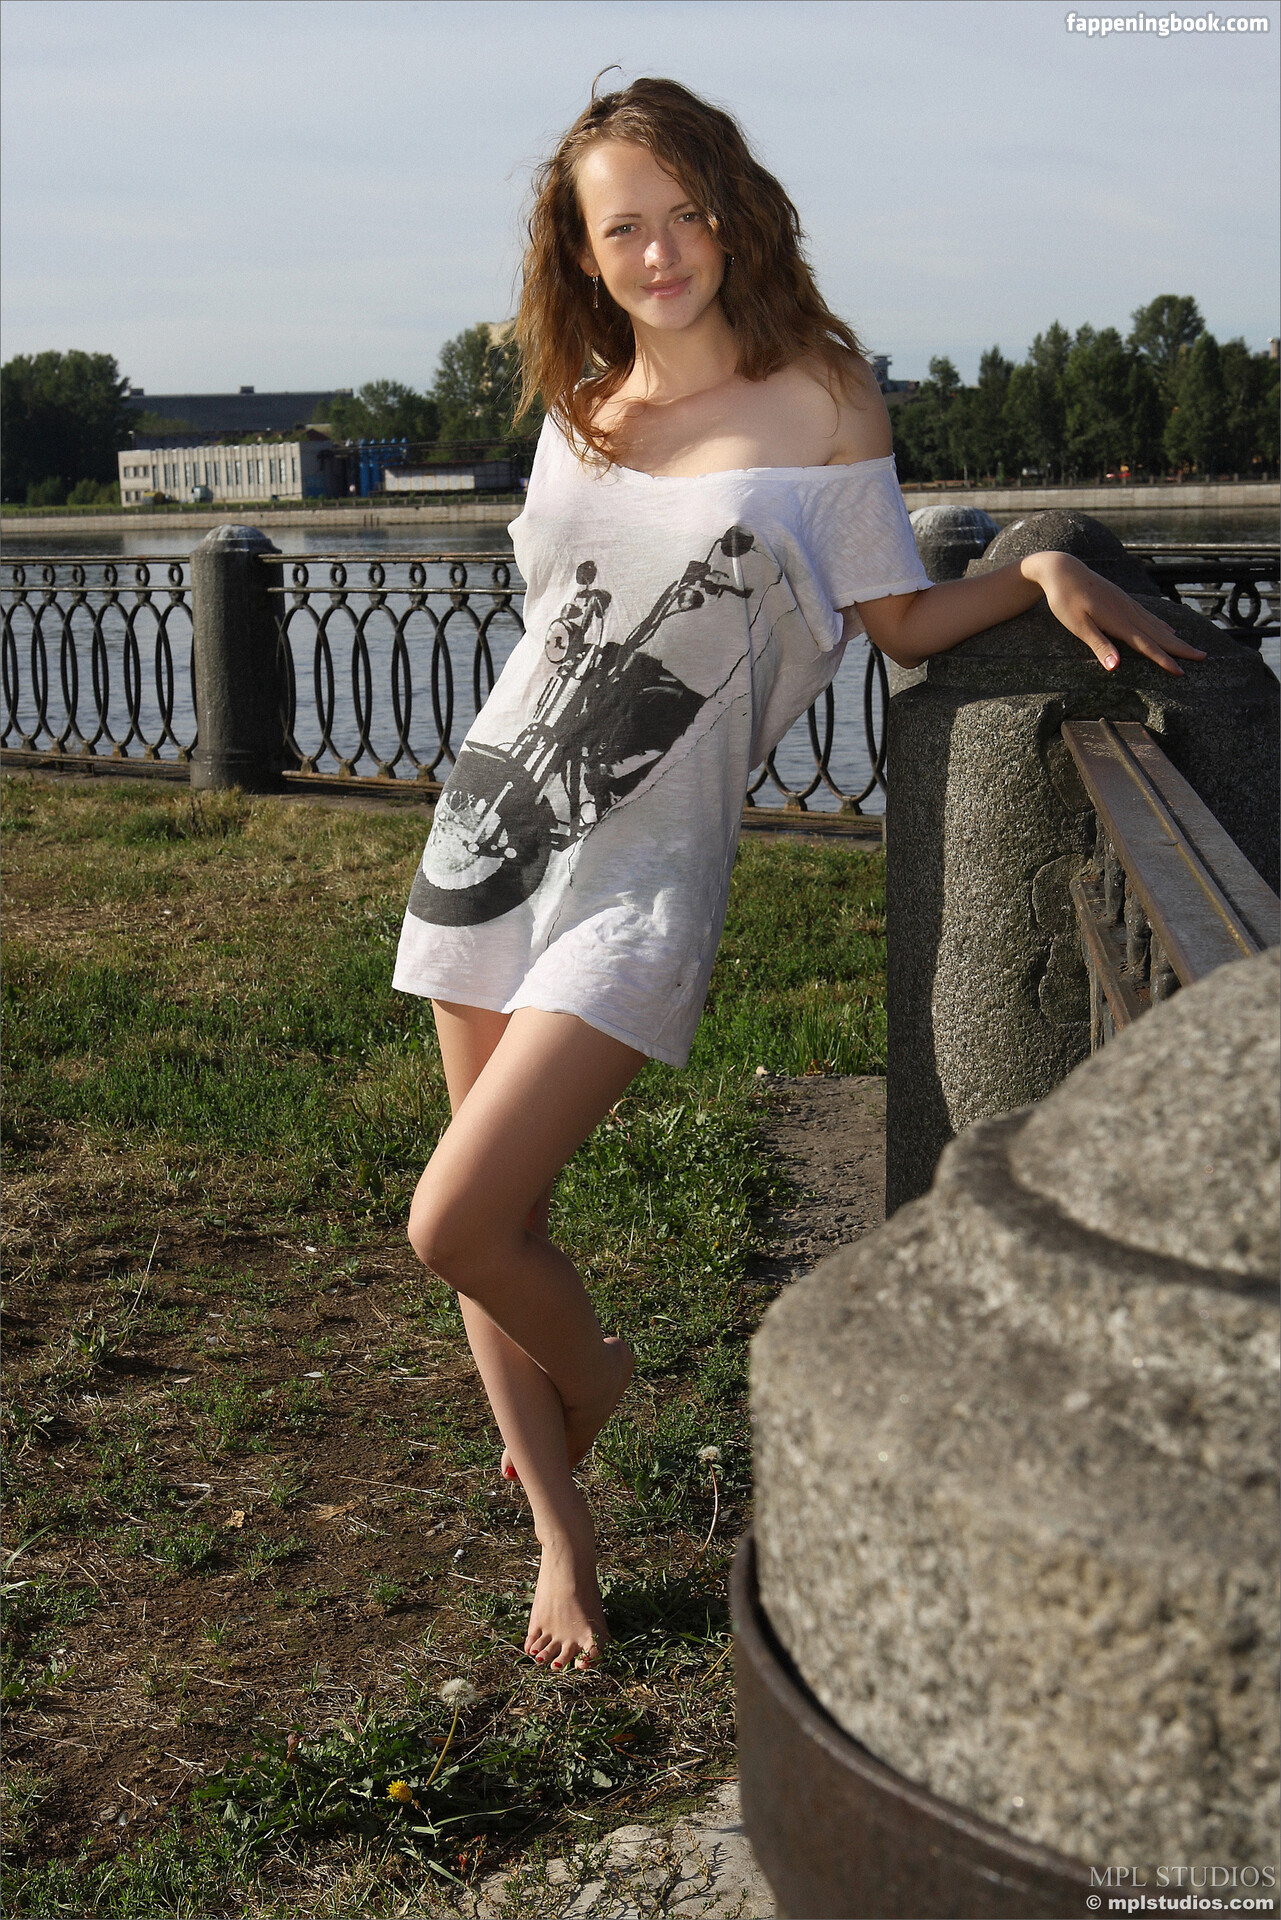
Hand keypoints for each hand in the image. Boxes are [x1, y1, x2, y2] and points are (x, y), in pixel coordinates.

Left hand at [1023, 552, 1205, 676]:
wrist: (1063, 570)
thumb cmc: (1066, 600)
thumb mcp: (1078, 626)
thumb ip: (1099, 645)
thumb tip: (1116, 668)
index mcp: (1119, 622)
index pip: (1147, 646)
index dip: (1165, 660)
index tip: (1182, 672)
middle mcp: (1128, 612)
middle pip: (1160, 635)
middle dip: (1181, 648)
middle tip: (1203, 657)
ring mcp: (1127, 605)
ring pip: (1157, 626)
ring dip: (1176, 639)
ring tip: (1192, 648)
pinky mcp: (1123, 600)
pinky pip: (1149, 616)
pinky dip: (1162, 625)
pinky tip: (1169, 630)